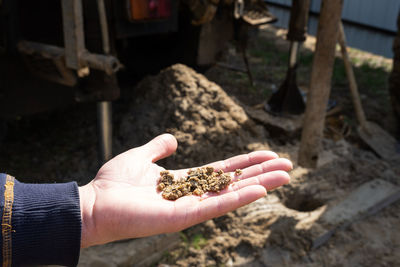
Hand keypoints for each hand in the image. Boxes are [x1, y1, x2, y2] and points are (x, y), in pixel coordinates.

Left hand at [79, 134, 291, 247]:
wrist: (95, 203)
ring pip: (232, 193)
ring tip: (285, 175)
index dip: (246, 161)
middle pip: (234, 181)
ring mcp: (190, 207)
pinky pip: (216, 206)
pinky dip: (239, 198)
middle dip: (261, 173)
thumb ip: (158, 147)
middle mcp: (192, 194)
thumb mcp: (141, 155)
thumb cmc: (115, 183)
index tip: (268, 153)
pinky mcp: (183, 217)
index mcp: (185, 180)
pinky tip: (260, 190)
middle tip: (288, 165)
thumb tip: (173, 140)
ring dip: (260, 184)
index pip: (223, 170)